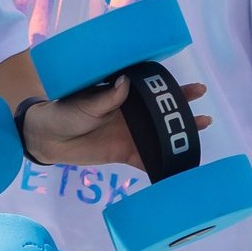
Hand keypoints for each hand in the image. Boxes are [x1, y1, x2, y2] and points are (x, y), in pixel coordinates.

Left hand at [20, 78, 210, 172]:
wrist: (45, 138)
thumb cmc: (63, 111)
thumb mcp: (84, 102)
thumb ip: (107, 96)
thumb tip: (126, 83)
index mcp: (122, 95)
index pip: (154, 89)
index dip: (174, 89)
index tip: (196, 90)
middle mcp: (130, 113)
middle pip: (163, 112)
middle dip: (184, 112)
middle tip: (206, 116)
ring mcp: (128, 134)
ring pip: (160, 135)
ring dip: (179, 135)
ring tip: (201, 132)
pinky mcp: (122, 154)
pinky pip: (146, 159)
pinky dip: (161, 164)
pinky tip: (179, 167)